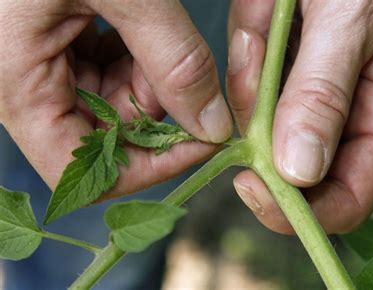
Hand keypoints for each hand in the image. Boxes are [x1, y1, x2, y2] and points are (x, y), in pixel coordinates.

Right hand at [0, 1, 231, 198]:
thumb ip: (174, 61)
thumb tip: (211, 126)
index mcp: (15, 80)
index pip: (76, 170)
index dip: (143, 168)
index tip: (199, 142)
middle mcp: (22, 82)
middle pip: (102, 138)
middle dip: (154, 111)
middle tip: (182, 70)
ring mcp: (41, 64)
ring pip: (110, 106)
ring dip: (150, 82)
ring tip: (153, 32)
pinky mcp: (60, 44)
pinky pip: (107, 74)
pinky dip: (138, 61)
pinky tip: (142, 28)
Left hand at [227, 0, 372, 233]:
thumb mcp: (353, 17)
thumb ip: (325, 94)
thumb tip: (300, 173)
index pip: (348, 197)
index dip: (300, 207)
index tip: (250, 183)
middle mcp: (350, 112)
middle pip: (298, 171)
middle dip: (263, 136)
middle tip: (255, 68)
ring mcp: (313, 93)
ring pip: (264, 127)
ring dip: (252, 83)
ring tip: (265, 20)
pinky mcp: (284, 71)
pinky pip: (250, 86)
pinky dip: (244, 57)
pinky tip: (260, 16)